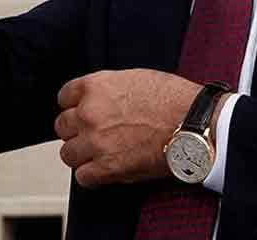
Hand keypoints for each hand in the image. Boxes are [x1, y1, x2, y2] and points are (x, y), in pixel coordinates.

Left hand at [54, 69, 201, 187]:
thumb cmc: (175, 100)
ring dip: (82, 154)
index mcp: (97, 86)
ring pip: (68, 153)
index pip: (64, 96)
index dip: (75, 105)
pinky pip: (82, 177)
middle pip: (62, 126)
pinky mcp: (107, 168)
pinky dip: (93, 175)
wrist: (194, 124)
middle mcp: (90, 113)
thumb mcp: (136, 79)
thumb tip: (101, 100)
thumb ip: (110, 90)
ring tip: (101, 154)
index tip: (83, 112)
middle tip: (95, 134)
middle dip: (77, 130)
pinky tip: (107, 169)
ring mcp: (96, 142)